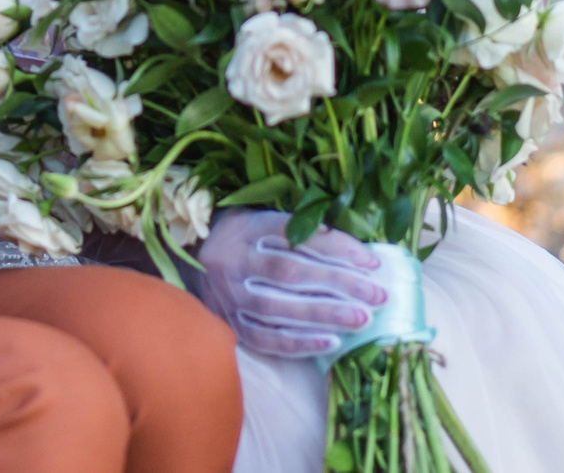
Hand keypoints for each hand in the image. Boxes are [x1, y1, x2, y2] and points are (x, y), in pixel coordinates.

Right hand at [191, 210, 386, 359]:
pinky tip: (330, 343)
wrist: (186, 259)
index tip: (371, 263)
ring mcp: (230, 295)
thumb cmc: (239, 236)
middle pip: (291, 273)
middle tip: (377, 295)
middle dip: (339, 284)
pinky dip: (300, 342)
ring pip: (280, 307)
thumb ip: (300, 231)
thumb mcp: (261, 220)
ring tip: (362, 319)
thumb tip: (355, 253)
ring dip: (325, 315)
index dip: (336, 248)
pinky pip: (266, 338)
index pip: (296, 236)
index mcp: (246, 228)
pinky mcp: (229, 324)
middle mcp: (235, 260)